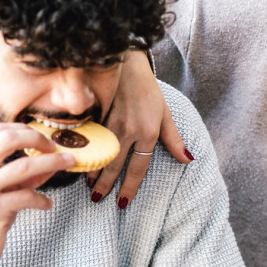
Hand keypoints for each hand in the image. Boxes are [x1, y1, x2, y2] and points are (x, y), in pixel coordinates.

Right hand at [0, 123, 73, 266]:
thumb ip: (19, 176)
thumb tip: (51, 161)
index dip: (25, 130)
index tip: (44, 139)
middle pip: (8, 138)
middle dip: (38, 139)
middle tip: (57, 148)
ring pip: (24, 166)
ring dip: (52, 163)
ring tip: (68, 163)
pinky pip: (27, 196)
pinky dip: (42, 199)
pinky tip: (47, 204)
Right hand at [89, 51, 192, 206]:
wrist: (126, 64)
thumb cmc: (148, 91)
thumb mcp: (165, 114)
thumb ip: (174, 139)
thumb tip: (188, 160)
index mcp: (148, 132)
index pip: (138, 167)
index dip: (130, 187)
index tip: (122, 202)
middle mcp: (129, 130)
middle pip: (116, 165)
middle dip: (106, 185)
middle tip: (97, 199)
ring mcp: (111, 122)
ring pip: (100, 153)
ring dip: (92, 171)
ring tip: (88, 186)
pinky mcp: (96, 114)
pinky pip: (89, 139)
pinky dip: (84, 152)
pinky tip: (78, 162)